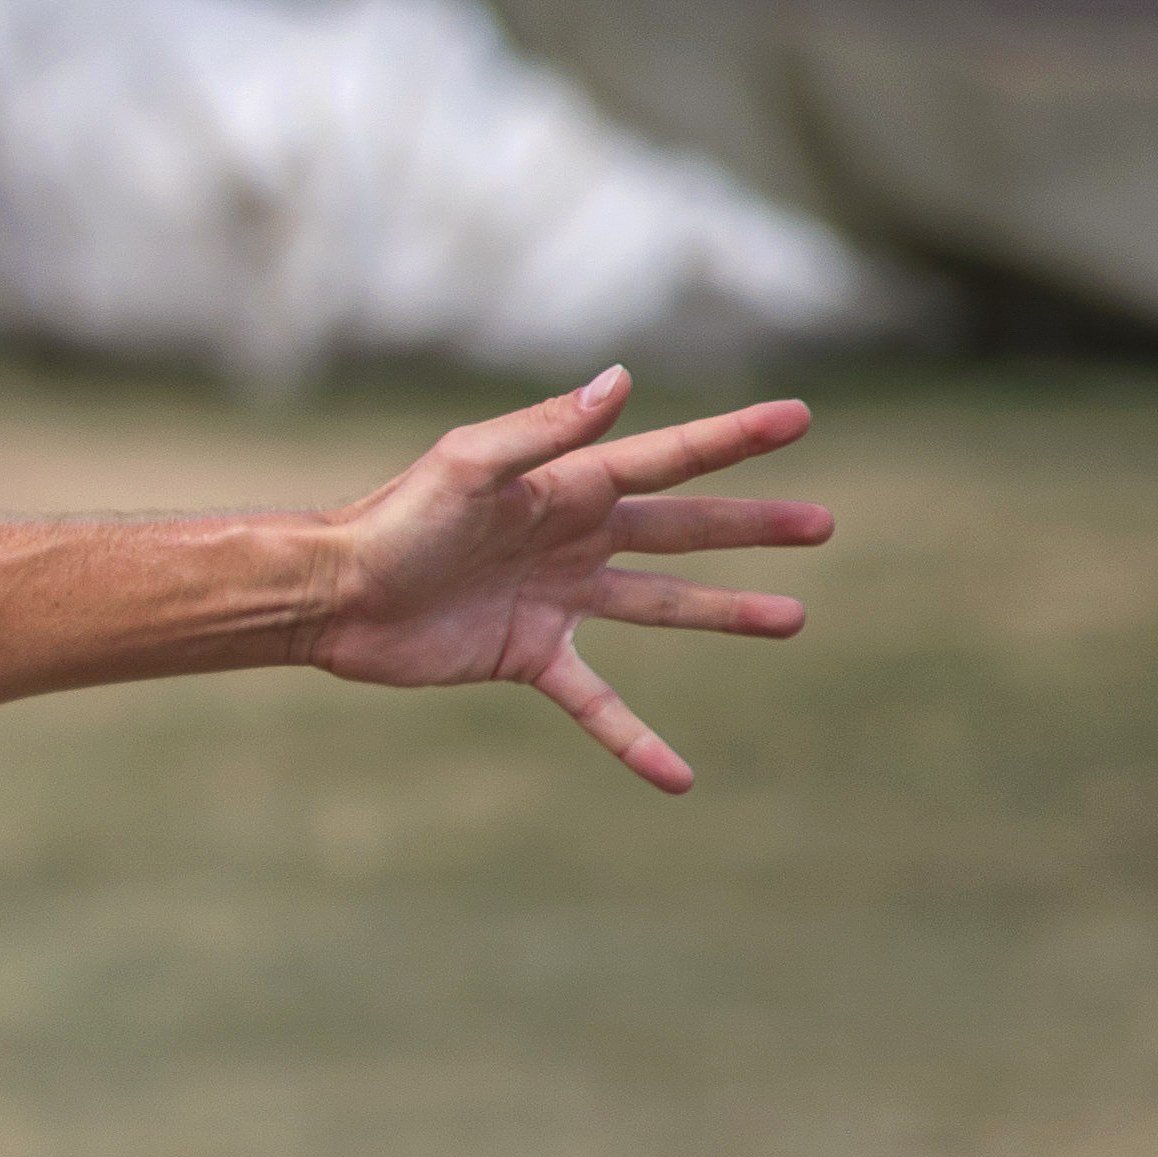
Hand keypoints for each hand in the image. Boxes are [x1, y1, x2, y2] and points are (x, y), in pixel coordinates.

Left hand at [309, 364, 830, 793]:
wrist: (335, 595)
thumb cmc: (394, 520)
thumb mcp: (470, 465)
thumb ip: (545, 430)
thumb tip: (621, 379)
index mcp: (568, 485)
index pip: (670, 458)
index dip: (735, 439)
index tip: (799, 418)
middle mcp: (573, 537)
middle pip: (683, 530)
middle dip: (752, 526)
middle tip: (823, 523)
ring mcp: (558, 599)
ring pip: (662, 606)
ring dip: (726, 612)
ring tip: (793, 617)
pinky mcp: (531, 656)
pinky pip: (598, 702)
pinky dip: (636, 738)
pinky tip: (679, 777)